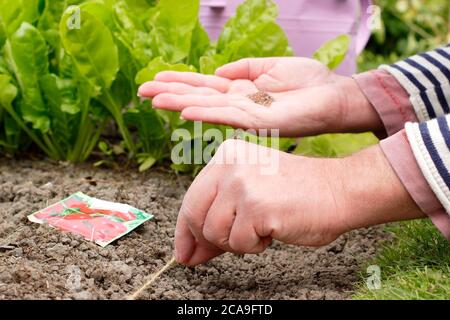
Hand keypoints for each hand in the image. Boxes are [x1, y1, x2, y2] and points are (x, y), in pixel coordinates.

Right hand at [138, 57, 382, 136]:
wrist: (334, 96)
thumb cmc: (308, 82)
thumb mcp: (272, 66)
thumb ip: (244, 67)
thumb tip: (218, 71)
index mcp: (241, 89)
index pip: (204, 85)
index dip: (180, 81)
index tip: (155, 78)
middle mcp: (239, 103)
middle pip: (199, 96)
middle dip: (170, 93)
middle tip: (141, 90)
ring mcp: (248, 113)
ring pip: (208, 107)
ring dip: (180, 103)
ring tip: (154, 99)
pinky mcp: (261, 121)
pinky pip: (229, 115)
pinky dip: (206, 112)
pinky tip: (187, 109)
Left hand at [174, 139, 423, 265]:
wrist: (337, 191)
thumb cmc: (297, 194)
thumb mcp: (249, 195)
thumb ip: (219, 216)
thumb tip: (189, 252)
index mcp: (226, 155)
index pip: (191, 198)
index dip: (185, 230)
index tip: (183, 251)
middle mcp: (229, 164)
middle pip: (194, 216)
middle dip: (207, 239)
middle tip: (224, 248)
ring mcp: (241, 184)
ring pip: (214, 233)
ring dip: (237, 242)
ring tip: (261, 228)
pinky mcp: (255, 206)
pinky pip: (238, 243)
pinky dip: (255, 246)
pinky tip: (272, 231)